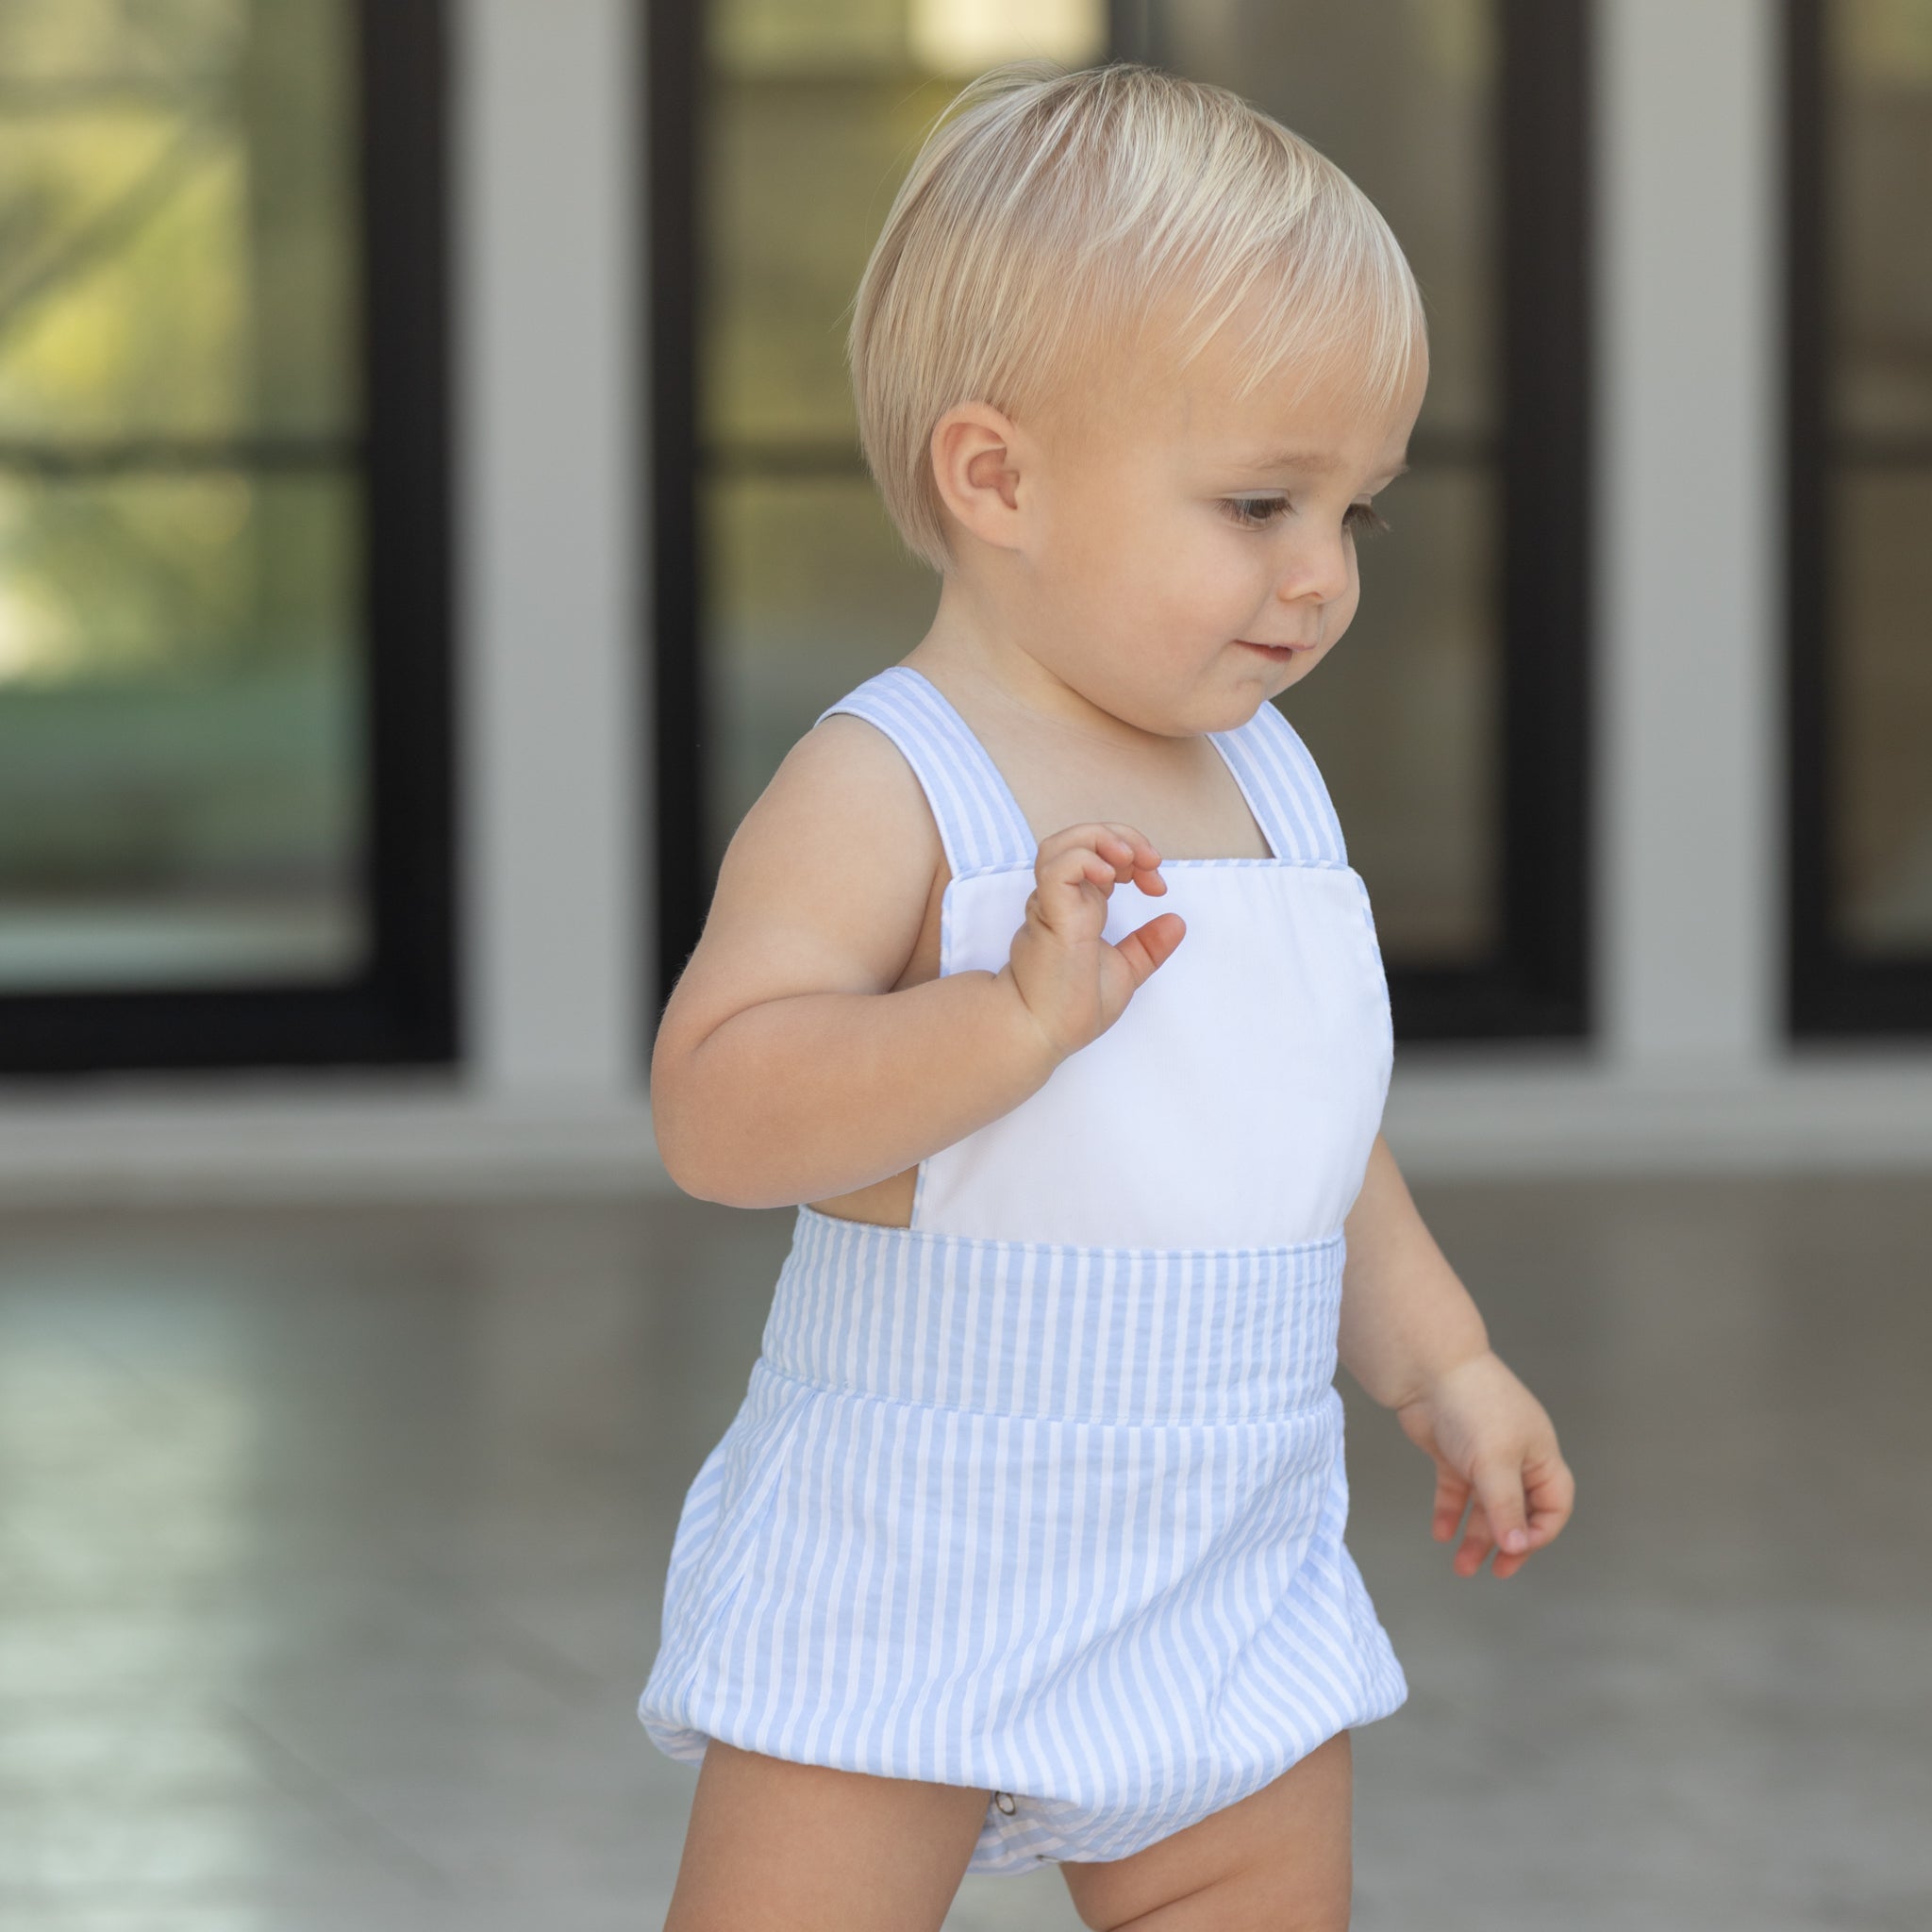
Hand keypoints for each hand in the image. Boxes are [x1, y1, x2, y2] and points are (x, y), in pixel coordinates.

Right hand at [1000, 822, 1185, 1062]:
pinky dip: (1086, 860)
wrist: (1041, 1033)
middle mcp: (1063, 898)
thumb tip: (1176, 922)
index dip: (1134, 856)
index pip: (1101, 856)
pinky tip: (1110, 876)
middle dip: (1123, 837)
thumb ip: (1148, 947)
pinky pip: (1058, 867)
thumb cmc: (1071, 1008)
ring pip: (1062, 843)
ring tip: (1130, 859)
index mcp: (1080, 905)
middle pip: (1081, 838)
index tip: (1157, 886)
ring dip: (1101, 839)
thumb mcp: (1125, 972)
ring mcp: (1052, 903)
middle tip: (1152, 861)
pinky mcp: (1047, 913)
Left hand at [1392, 1350, 1574, 1579]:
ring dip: (1475, 1536)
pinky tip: (1441, 1533)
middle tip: (1493, 1571)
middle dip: (1506, 1543)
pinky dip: (1450, 1511)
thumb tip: (1516, 1547)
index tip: (1515, 1550)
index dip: (1539, 1533)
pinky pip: (1456, 1490)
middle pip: (1518, 1511)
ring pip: (1485, 1505)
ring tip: (1460, 1567)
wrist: (1427, 1369)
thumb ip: (1506, 1507)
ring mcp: (1482, 1454)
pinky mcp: (1452, 1452)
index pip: (1553, 1505)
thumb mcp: (1495, 1462)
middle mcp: (1515, 1456)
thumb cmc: (1472, 1406)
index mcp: (1539, 1455)